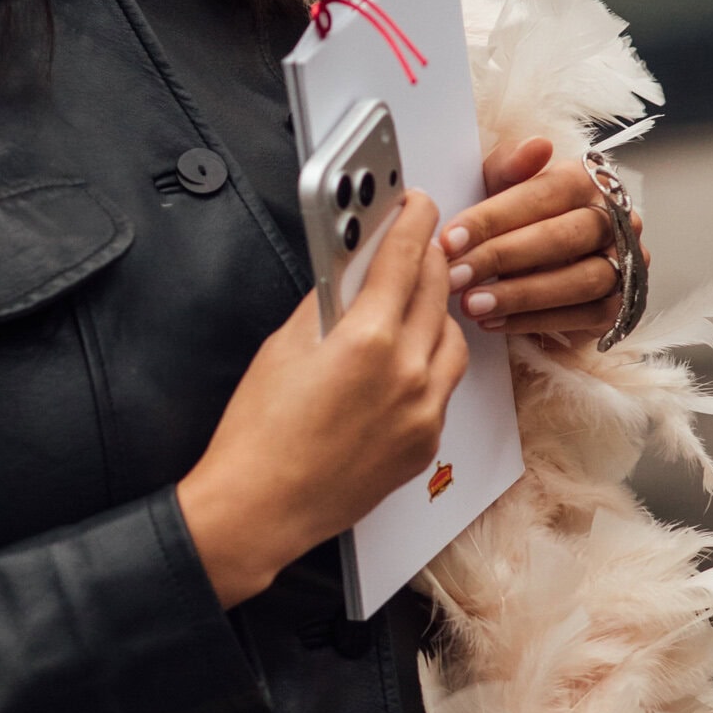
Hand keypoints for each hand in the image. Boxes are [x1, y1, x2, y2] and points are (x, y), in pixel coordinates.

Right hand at [178, 193, 468, 608]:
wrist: (260, 509)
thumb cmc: (259, 435)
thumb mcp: (282, 347)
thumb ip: (324, 303)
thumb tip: (346, 274)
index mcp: (368, 339)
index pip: (406, 257)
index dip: (412, 220)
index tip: (415, 203)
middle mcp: (408, 374)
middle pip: (438, 293)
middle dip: (428, 261)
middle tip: (415, 246)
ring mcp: (423, 413)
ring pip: (453, 341)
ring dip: (437, 316)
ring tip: (409, 308)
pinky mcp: (425, 445)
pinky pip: (444, 388)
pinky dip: (430, 365)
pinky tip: (401, 364)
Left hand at [441, 137, 646, 338]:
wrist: (543, 267)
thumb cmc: (518, 220)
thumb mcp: (504, 187)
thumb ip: (509, 166)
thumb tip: (536, 146)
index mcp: (587, 180)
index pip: (544, 193)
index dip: (493, 217)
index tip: (448, 240)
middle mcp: (616, 219)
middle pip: (563, 238)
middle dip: (501, 258)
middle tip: (454, 277)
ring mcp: (626, 263)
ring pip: (580, 281)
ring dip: (520, 295)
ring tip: (473, 305)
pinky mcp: (623, 306)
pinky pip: (583, 317)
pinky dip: (534, 322)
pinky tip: (493, 322)